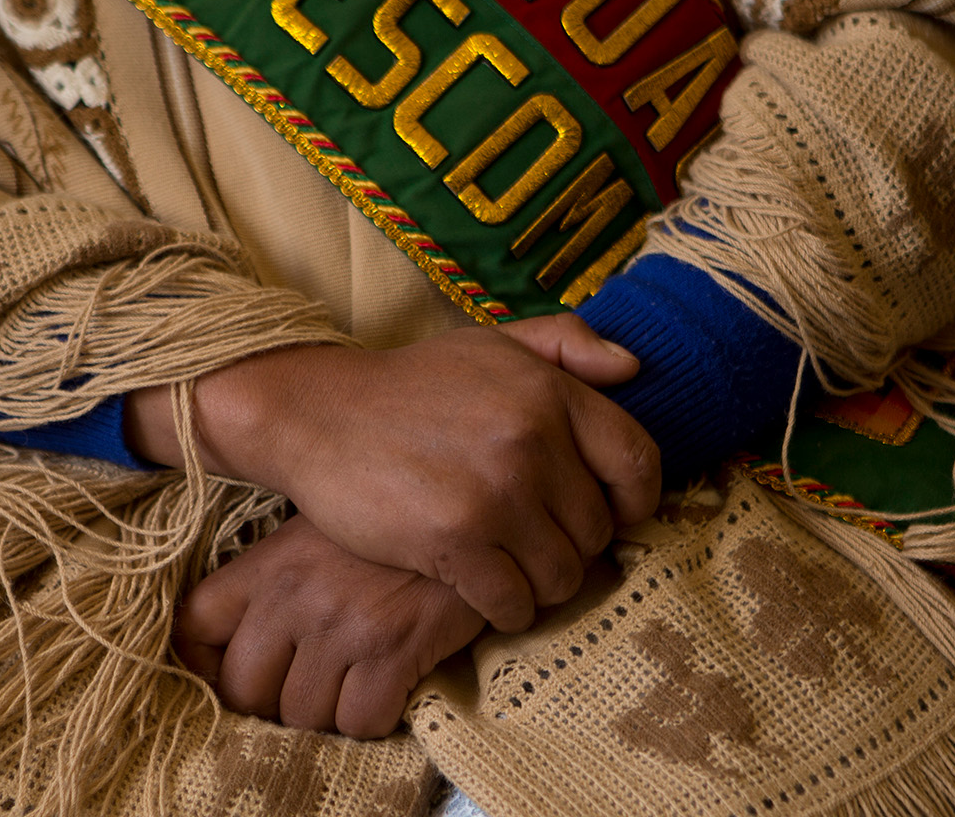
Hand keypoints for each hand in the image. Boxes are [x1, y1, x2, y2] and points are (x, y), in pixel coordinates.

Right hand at [130, 313, 660, 631]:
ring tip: (510, 569)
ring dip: (540, 584)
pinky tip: (484, 591)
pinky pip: (514, 603)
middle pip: (598, 530)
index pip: (639, 461)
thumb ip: (565, 344)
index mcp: (549, 391)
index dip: (635, 500)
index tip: (610, 514)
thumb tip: (633, 368)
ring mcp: (494, 493)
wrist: (315, 414)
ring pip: (562, 575)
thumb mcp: (488, 344)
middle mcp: (531, 440)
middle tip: (535, 543)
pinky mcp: (454, 541)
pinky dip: (506, 609)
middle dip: (573, 546)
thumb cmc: (408, 386)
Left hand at [174, 514, 484, 738]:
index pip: (193, 624)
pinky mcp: (393, 647)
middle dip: (272, 703)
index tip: (232, 675)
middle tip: (308, 689)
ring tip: (358, 681)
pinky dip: (376, 718)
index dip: (203, 664)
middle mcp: (295, 594)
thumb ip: (281, 574)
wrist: (472, 507)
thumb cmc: (395, 526)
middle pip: (243, 688)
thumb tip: (259, 635)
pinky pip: (360, 721)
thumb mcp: (322, 529)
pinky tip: (394, 686)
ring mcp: (341, 622)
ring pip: (302, 715)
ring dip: (329, 713)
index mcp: (269, 561)